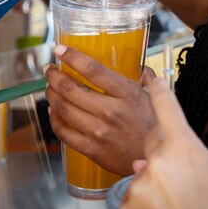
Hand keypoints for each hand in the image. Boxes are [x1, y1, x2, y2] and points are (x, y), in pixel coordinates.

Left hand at [44, 45, 156, 174]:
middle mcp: (110, 111)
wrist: (157, 160)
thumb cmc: (157, 127)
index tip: (60, 49)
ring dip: (51, 95)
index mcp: (127, 94)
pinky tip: (54, 111)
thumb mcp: (157, 98)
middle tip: (49, 70)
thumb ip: (147, 79)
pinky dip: (54, 119)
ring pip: (63, 109)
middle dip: (54, 76)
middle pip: (71, 89)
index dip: (72, 57)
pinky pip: (63, 132)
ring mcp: (99, 131)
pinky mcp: (91, 149)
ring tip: (50, 88)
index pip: (93, 70)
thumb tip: (140, 69)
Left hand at [119, 77, 207, 208]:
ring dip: (154, 181)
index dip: (159, 90)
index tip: (154, 81)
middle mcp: (158, 160)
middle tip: (179, 172)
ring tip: (175, 199)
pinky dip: (144, 201)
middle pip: (151, 140)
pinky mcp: (127, 205)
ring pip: (142, 170)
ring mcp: (140, 183)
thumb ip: (189, 150)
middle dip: (161, 151)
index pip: (166, 106)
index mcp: (183, 146)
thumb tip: (167, 147)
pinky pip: (133, 194)